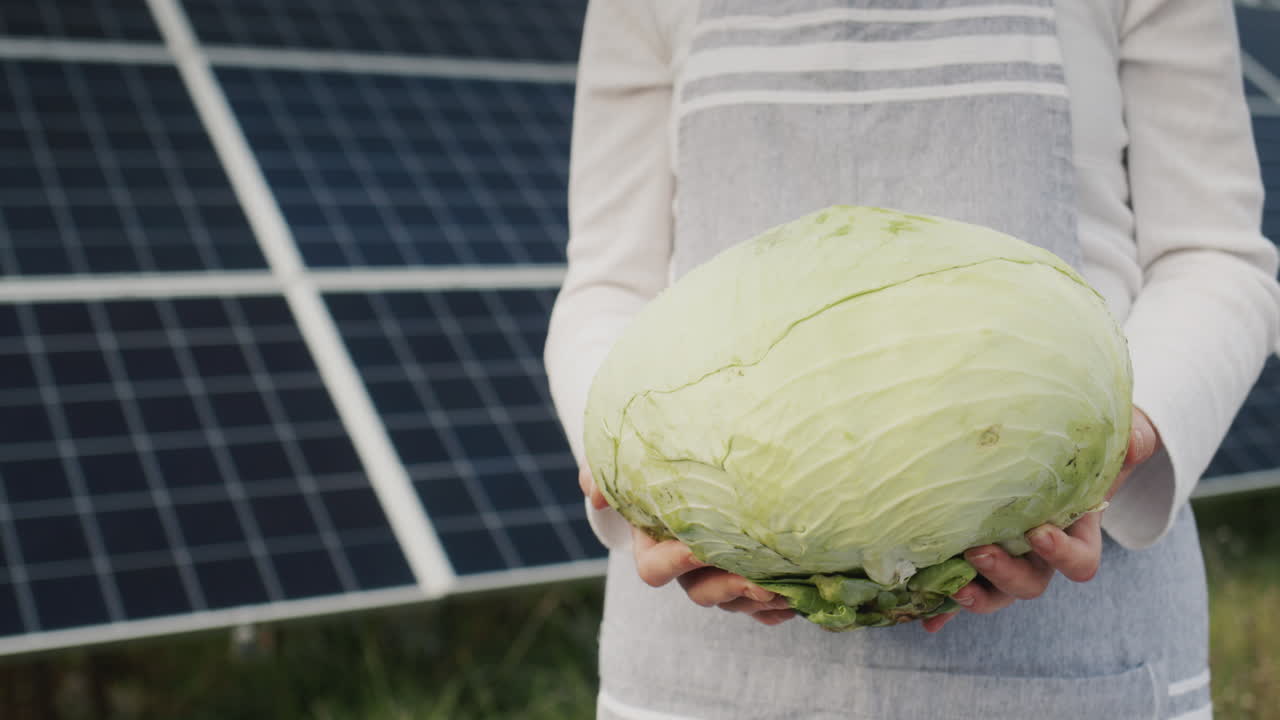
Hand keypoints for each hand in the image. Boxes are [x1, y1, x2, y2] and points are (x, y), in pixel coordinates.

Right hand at [578, 467, 795, 625]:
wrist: (686, 460)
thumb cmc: (653, 459)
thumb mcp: (625, 458)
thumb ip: (603, 471)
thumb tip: (594, 492)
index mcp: (654, 543)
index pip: (654, 569)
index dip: (675, 563)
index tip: (699, 548)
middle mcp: (686, 564)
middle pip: (701, 593)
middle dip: (730, 590)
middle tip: (760, 582)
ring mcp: (717, 572)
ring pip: (734, 600)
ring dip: (760, 600)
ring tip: (789, 590)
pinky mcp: (747, 573)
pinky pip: (761, 605)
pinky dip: (777, 608)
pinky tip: (798, 601)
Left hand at [921, 407, 1160, 632]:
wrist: (1045, 452)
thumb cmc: (1076, 447)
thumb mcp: (1110, 440)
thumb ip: (1130, 442)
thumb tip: (1136, 446)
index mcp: (1074, 534)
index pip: (1079, 562)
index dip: (1062, 555)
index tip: (1039, 533)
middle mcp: (1038, 556)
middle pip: (1030, 584)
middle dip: (1006, 574)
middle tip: (979, 552)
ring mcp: (1005, 560)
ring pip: (995, 593)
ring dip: (975, 596)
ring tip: (953, 587)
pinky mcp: (972, 560)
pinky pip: (957, 587)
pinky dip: (942, 607)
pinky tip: (926, 621)